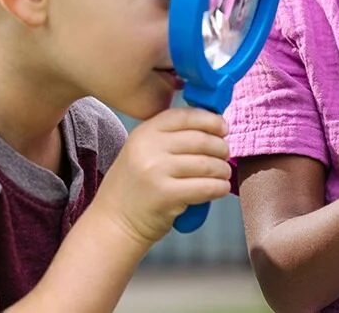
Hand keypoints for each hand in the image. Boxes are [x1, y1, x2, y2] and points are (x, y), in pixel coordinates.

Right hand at [88, 108, 231, 245]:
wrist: (114, 222)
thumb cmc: (135, 187)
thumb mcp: (143, 152)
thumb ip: (170, 138)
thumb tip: (213, 128)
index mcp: (144, 132)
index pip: (184, 116)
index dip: (209, 120)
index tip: (223, 128)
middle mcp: (149, 148)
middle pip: (200, 139)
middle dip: (220, 147)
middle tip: (225, 155)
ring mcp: (156, 171)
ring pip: (206, 164)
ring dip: (222, 169)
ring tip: (224, 174)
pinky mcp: (167, 195)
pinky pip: (205, 187)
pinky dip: (219, 187)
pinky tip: (221, 188)